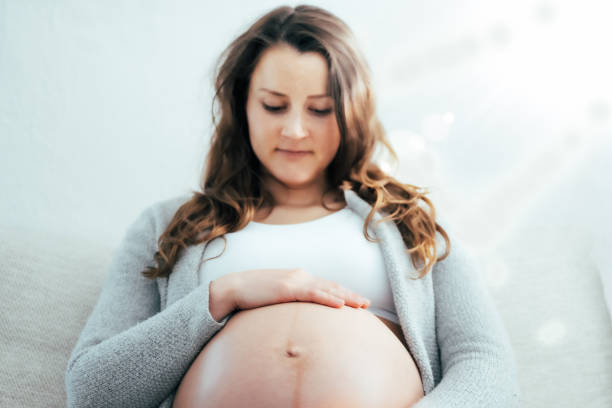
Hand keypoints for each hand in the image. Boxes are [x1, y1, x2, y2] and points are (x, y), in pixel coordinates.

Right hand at [223, 268, 370, 311]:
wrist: (233, 288)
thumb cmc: (252, 295)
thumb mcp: (275, 297)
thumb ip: (289, 301)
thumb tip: (298, 315)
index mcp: (298, 278)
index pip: (325, 285)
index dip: (342, 293)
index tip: (357, 301)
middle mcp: (300, 276)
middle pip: (331, 286)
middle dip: (350, 295)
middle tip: (367, 304)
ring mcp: (295, 281)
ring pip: (326, 289)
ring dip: (346, 297)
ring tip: (361, 305)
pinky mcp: (288, 289)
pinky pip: (313, 294)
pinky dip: (328, 298)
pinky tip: (340, 305)